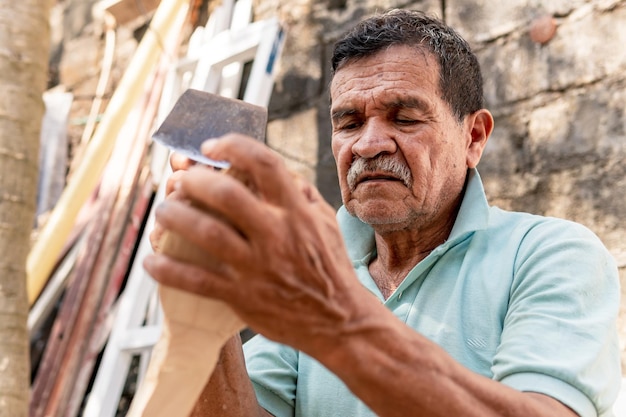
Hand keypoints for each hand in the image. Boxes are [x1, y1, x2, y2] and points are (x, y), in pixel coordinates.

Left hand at [143, 134, 377, 355]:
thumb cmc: (330, 266)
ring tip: (163, 212)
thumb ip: (299, 192)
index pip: (264, 164)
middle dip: (193, 181)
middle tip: (180, 182)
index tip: (211, 147)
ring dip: (174, 217)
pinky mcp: (243, 297)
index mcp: (297, 212)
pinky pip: (196, 280)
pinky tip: (152, 260)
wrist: (339, 321)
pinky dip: (168, 269)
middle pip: (225, 194)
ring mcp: (257, 267)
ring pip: (205, 232)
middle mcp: (277, 235)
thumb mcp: (325, 221)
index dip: (233, 146)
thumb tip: (270, 168)